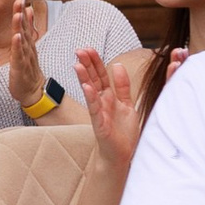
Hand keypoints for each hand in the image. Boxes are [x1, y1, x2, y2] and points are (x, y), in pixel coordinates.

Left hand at [7, 0, 48, 114]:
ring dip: (21, 26)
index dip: (23, 10)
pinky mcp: (20, 67)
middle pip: (25, 28)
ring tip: (18, 13)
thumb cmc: (28, 69)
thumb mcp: (27, 47)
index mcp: (27, 43)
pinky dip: (18, 46)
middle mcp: (28, 48)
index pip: (25, 24)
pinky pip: (19, 55)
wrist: (33, 91)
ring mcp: (25, 57)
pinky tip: (17, 37)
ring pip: (23, 39)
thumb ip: (27, 30)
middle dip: (22, 13)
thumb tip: (27, 12)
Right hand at [76, 43, 148, 170]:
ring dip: (84, 78)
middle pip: (94, 79)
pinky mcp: (100, 124)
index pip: (101, 75)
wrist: (122, 155)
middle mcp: (102, 102)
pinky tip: (87, 87)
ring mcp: (99, 112)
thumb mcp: (127, 104)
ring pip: (90, 91)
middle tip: (79, 50)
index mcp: (109, 96)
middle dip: (87, 65)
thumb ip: (122, 86)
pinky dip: (91, 98)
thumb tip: (118, 65)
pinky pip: (94, 109)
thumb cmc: (123, 132)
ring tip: (77, 64)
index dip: (96, 62)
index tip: (89, 49)